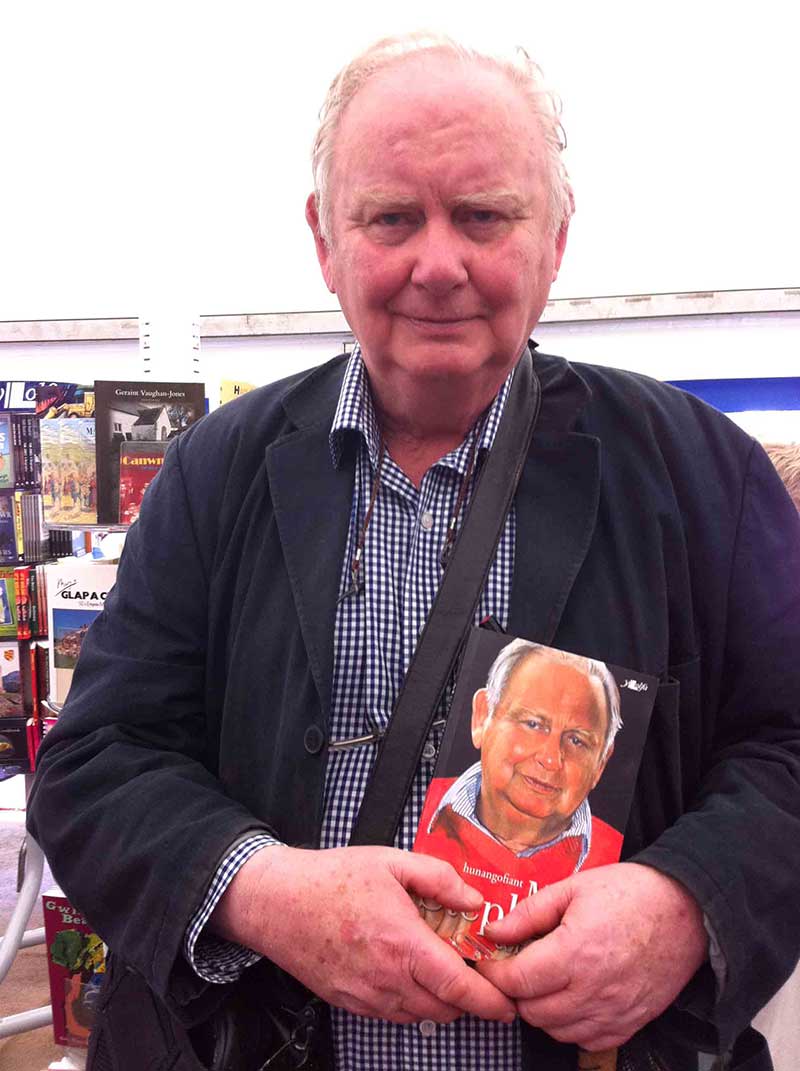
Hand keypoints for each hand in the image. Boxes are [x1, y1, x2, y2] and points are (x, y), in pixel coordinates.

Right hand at [210, 844, 516, 1024]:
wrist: (278, 902)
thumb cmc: (332, 878)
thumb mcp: (391, 862)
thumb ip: (439, 879)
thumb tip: (474, 902)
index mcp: (402, 943)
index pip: (458, 986)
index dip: (490, 1001)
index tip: (509, 1005)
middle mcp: (386, 978)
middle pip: (445, 1007)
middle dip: (469, 997)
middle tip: (474, 970)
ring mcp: (366, 996)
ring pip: (421, 1014)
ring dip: (440, 998)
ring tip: (439, 965)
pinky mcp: (350, 1003)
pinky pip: (394, 1013)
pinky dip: (412, 1000)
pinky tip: (408, 970)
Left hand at [477, 862, 707, 1050]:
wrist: (686, 911)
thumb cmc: (631, 893)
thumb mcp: (573, 888)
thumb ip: (530, 912)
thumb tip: (495, 930)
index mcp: (575, 953)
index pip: (517, 981)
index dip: (494, 973)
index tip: (488, 962)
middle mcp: (593, 990)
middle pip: (531, 1011)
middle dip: (515, 991)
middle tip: (516, 968)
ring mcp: (613, 1012)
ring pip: (556, 1030)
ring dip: (541, 1009)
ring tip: (544, 980)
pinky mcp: (630, 1023)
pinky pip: (586, 1040)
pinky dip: (570, 1025)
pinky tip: (571, 998)